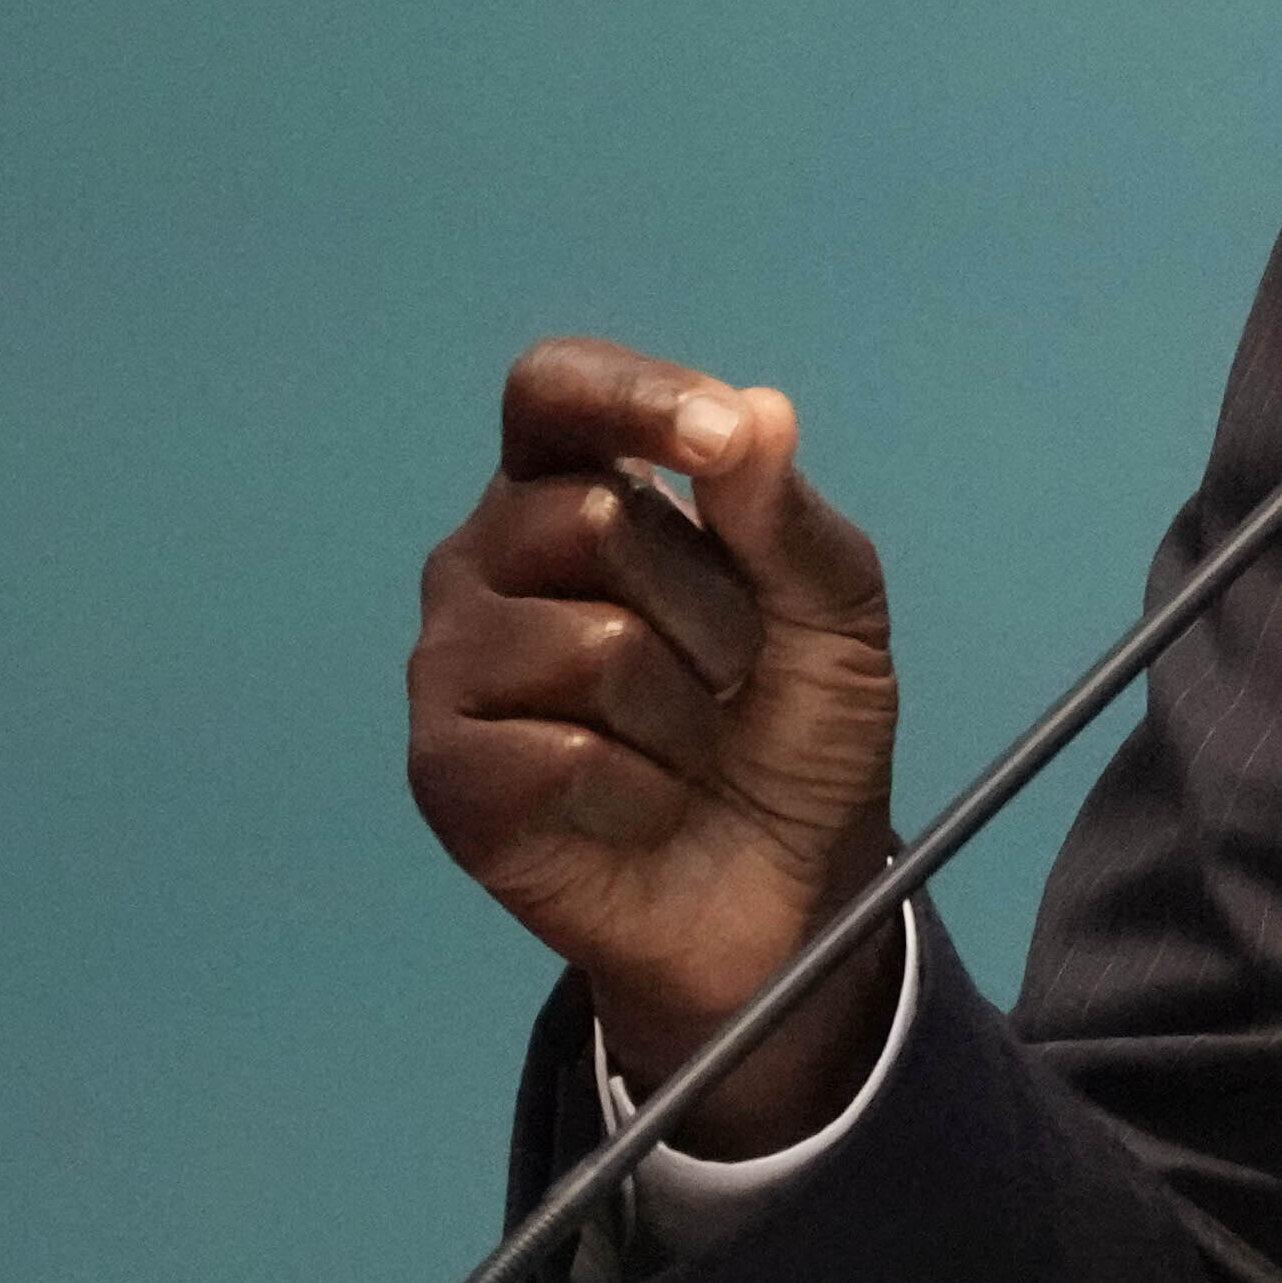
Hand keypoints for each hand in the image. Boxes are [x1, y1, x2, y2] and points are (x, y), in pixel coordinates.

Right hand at [408, 338, 903, 1156]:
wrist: (785, 891)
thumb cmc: (793, 728)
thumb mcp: (835, 615)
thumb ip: (787, 516)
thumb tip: (755, 412)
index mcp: (573, 487)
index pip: (555, 390)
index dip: (630, 398)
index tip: (718, 437)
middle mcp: (491, 558)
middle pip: (591, 517)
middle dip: (708, 607)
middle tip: (731, 674)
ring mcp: (454, 664)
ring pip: (587, 642)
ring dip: (682, 712)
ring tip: (684, 749)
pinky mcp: (446, 771)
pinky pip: (556, 753)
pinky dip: (637, 790)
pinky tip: (638, 807)